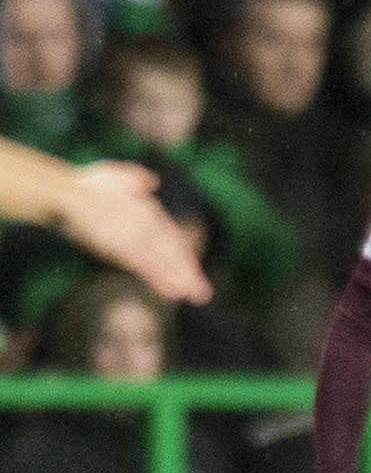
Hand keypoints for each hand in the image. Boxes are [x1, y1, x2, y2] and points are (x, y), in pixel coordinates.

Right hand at [53, 162, 212, 304]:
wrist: (66, 194)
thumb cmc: (86, 185)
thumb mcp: (118, 175)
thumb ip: (137, 178)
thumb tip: (152, 181)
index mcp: (148, 209)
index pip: (172, 237)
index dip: (182, 256)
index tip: (191, 270)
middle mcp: (147, 224)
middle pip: (173, 253)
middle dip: (189, 274)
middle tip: (202, 293)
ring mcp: (136, 237)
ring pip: (164, 262)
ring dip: (181, 281)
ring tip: (195, 297)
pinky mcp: (123, 249)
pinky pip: (147, 268)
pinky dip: (161, 281)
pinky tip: (173, 293)